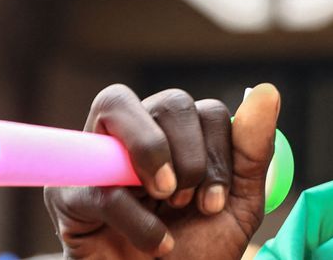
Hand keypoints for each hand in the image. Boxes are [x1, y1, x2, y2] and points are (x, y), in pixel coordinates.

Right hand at [44, 83, 280, 258]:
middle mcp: (136, 135)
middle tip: (188, 202)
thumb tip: (267, 90)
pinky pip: (99, 180)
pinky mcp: (65, 191)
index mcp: (178, 137)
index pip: (204, 110)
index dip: (218, 152)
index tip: (215, 202)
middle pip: (170, 101)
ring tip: (168, 204)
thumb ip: (251, 150)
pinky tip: (155, 242)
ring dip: (155, 154)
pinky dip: (136, 217)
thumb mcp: (237, 206)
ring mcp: (96, 156)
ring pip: (118, 105)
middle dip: (192, 156)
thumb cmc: (194, 252)